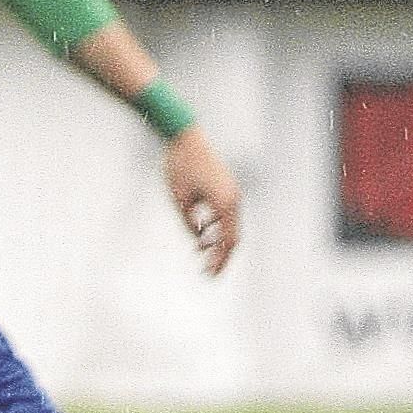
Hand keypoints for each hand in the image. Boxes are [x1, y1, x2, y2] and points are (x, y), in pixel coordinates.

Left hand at [164, 128, 240, 275]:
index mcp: (225, 203)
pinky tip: (201, 236)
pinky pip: (225, 214)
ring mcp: (232, 192)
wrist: (185, 137)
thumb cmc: (179, 167)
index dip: (220, 260)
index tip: (209, 275)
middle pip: (233, 236)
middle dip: (221, 255)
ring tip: (200, 255)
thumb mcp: (179, 200)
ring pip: (230, 226)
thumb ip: (190, 223)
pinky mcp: (226, 187)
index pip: (228, 240)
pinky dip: (216, 227)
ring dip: (217, 242)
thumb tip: (199, 240)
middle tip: (208, 273)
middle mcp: (233, 198)